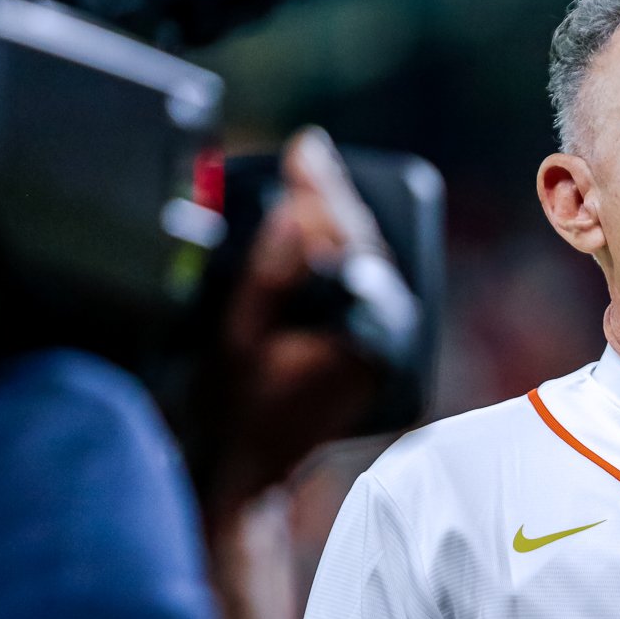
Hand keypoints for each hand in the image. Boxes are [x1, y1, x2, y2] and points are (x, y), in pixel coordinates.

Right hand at [204, 127, 385, 511]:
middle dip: (331, 197)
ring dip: (334, 225)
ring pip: (363, 265)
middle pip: (362, 245)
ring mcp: (383, 346)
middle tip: (304, 156)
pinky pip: (357, 289)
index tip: (305, 146)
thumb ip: (270, 271)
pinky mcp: (371, 354)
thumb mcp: (239, 334)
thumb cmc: (235, 410)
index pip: (348, 237)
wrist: (246, 473)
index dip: (323, 186)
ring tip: (304, 183)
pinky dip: (335, 257)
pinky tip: (312, 233)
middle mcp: (384, 336)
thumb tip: (296, 214)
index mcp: (362, 329)